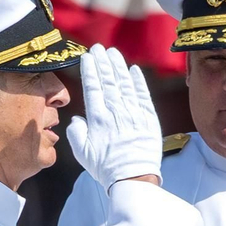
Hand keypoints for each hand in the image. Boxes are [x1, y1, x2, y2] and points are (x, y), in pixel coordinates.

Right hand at [66, 45, 161, 190]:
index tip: (87, 56)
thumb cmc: (106, 168)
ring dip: (119, 66)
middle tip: (99, 47)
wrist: (133, 178)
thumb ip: (76, 132)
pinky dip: (139, 81)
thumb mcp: (82, 153)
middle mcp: (116, 111)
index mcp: (98, 118)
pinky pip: (143, 95)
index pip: (93, 87)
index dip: (90, 69)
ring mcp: (134, 113)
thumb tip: (77, 119)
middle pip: (109, 80)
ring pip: (126, 84)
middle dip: (103, 62)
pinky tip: (134, 70)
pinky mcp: (149, 118)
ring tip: (113, 53)